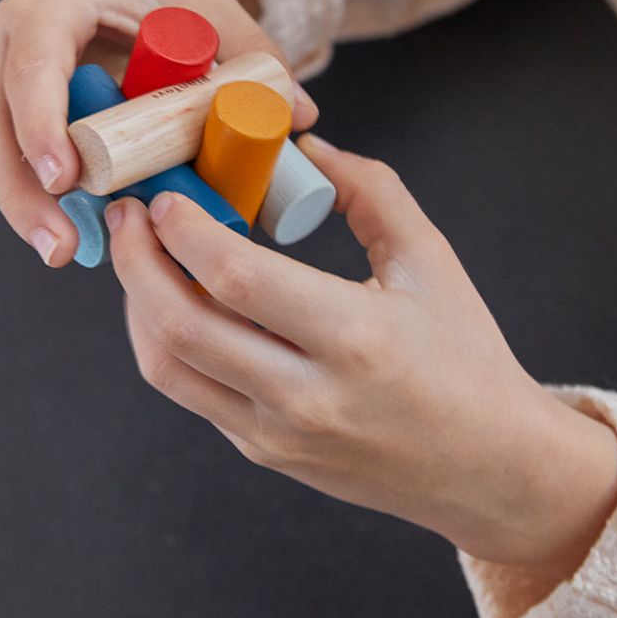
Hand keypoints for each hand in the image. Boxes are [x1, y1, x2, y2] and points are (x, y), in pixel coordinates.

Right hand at [0, 0, 317, 267]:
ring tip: (64, 252)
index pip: (32, 66)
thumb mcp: (204, 4)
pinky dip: (27, 196)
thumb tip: (300, 118)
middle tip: (62, 248)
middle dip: (20, 192)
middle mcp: (1, 36)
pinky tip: (64, 234)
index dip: (41, 123)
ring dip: (20, 206)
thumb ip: (252, 54)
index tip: (66, 178)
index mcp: (50, 4)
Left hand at [106, 135, 616, 576]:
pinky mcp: (264, 452)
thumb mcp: (431, 262)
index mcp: (355, 338)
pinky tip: (174, 300)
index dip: (185, 230)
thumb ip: (370, 192)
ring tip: (140, 254)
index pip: (238, 279)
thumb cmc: (467, 359)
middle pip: (181, 326)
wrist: (488, 470)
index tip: (165, 194)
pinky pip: (192, 392)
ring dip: (137, 304)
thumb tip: (307, 148)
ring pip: (168, 368)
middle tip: (128, 215)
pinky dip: (166, 340)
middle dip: (135, 262)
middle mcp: (305, 395)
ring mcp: (277, 434)